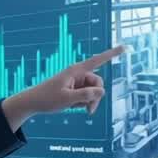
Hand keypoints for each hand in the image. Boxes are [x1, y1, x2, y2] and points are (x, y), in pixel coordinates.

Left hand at [1, 44, 127, 130]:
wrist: (34, 103)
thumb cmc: (47, 98)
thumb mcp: (67, 99)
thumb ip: (85, 95)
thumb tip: (102, 92)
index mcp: (76, 71)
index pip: (97, 60)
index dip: (112, 54)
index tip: (124, 47)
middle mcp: (78, 74)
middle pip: (98, 83)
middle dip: (96, 97)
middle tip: (89, 111)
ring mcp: (77, 82)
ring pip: (94, 91)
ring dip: (90, 102)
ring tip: (80, 110)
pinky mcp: (75, 89)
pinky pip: (87, 95)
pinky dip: (84, 103)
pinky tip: (74, 107)